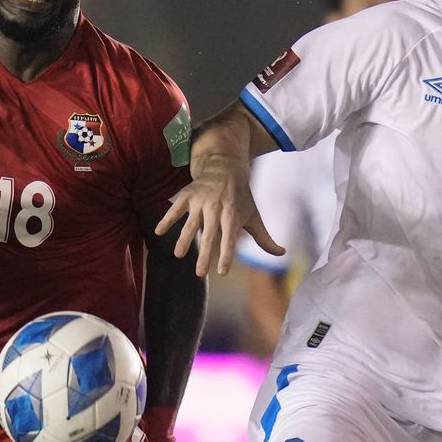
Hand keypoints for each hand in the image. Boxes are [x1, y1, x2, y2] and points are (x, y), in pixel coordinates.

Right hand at [154, 154, 283, 276]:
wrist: (225, 166)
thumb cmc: (241, 197)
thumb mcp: (254, 215)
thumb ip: (264, 238)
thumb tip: (282, 254)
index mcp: (233, 215)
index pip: (230, 238)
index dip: (227, 255)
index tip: (222, 271)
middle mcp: (216, 208)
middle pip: (210, 234)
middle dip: (204, 254)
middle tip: (200, 274)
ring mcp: (201, 201)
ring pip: (191, 223)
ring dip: (183, 239)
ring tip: (178, 255)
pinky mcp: (188, 195)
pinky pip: (175, 209)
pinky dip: (167, 219)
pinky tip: (158, 232)